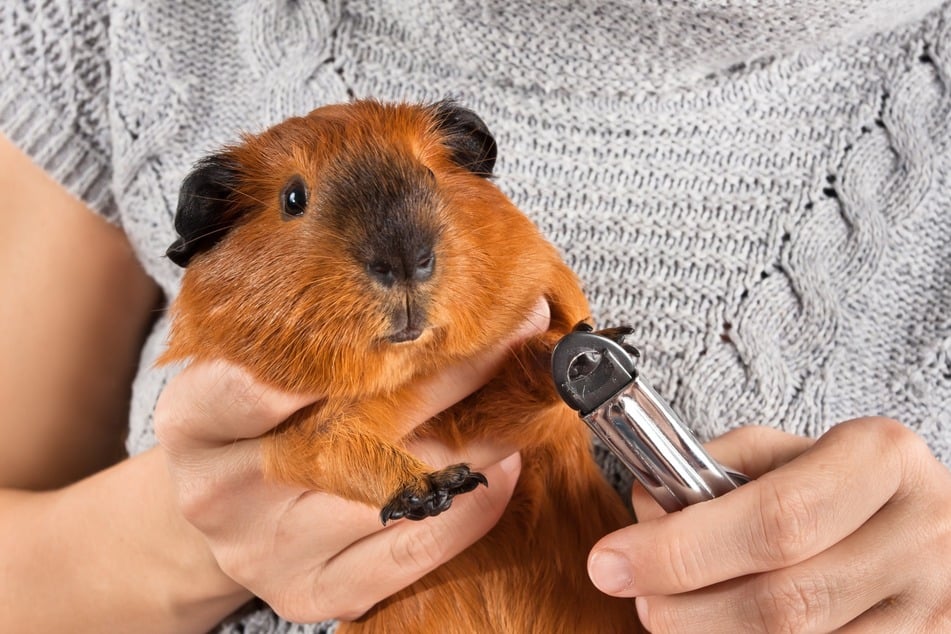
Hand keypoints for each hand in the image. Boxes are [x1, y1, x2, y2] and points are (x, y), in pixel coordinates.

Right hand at [154, 300, 548, 622]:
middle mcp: (221, 490)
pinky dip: (471, 507)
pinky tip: (504, 466)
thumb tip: (416, 273)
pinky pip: (410, 550)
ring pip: (394, 487)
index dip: (342, 346)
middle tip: (514, 324)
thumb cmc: (250, 416)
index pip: (254, 382)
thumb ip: (299, 331)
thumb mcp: (247, 363)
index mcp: (191, 420)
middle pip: (349, 426)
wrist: (224, 503)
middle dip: (446, 369)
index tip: (426, 305)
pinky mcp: (311, 593)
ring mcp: (266, 549)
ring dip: (477, 437)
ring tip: (525, 391)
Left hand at [587, 418, 950, 631]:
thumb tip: (647, 508)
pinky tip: (722, 632)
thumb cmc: (856, 486)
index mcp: (882, 463)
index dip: (683, 548)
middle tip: (637, 598)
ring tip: (675, 615)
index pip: (775, 517)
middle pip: (783, 601)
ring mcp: (934, 610)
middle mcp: (920, 537)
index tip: (612, 560)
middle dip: (685, 609)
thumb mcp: (798, 452)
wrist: (944, 531)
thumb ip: (721, 469)